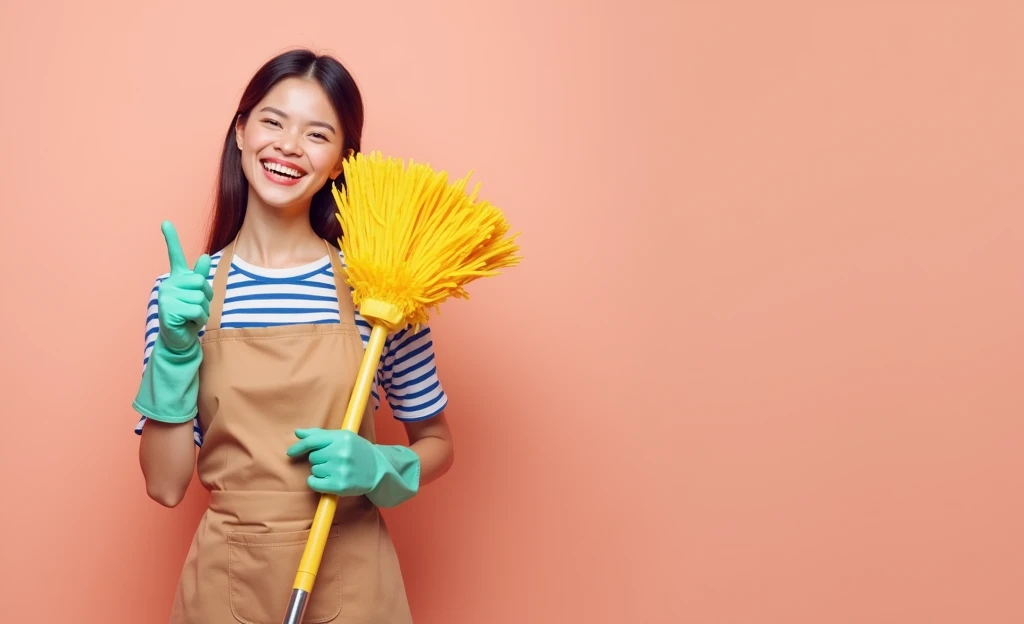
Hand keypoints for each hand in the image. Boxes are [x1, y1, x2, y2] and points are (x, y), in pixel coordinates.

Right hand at [158, 221, 212, 352]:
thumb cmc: (189, 315)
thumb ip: (200, 277)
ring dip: (202, 311)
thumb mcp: (198, 295)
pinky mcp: (168, 310)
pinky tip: (188, 323)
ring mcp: (166, 296)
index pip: (175, 255)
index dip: (171, 238)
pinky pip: (196, 310)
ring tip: (191, 316)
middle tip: (196, 308)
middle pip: (201, 283)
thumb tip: (204, 256)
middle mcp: (168, 284)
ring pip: (201, 298)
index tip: (166, 222)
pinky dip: (199, 319)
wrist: (179, 338)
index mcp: (177, 278)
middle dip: (206, 299)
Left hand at [287, 429, 380, 495]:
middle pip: (313, 457)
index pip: (313, 441)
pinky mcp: (339, 486)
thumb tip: (297, 432)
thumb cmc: (357, 452)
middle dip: (319, 460)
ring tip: (336, 470)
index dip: (299, 446)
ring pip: (314, 470)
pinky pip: (314, 483)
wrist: (378, 471)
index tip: (291, 452)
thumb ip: (319, 434)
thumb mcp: (343, 438)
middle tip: (333, 461)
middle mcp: (341, 453)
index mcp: (342, 438)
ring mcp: (341, 470)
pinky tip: (327, 480)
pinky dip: (316, 483)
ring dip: (320, 471)